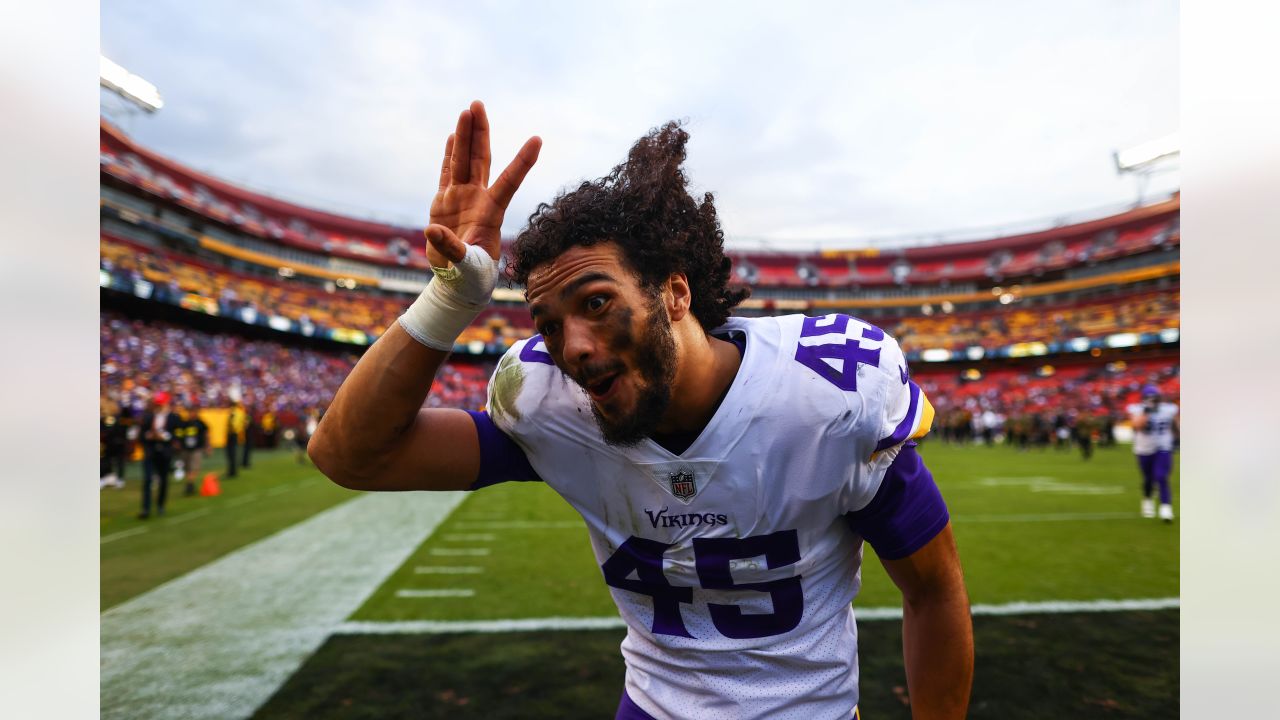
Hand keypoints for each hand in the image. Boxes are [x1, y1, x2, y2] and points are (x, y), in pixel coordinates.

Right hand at [426, 100, 540, 265]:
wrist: (459, 280)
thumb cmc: (472, 276)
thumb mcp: (467, 267)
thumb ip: (453, 249)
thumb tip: (432, 231)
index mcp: (491, 212)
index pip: (510, 181)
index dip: (523, 162)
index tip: (538, 140)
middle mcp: (478, 199)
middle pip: (481, 159)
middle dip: (479, 132)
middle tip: (478, 105)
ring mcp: (461, 198)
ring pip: (463, 160)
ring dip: (465, 135)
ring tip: (468, 110)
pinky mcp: (444, 202)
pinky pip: (447, 172)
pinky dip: (449, 154)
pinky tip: (452, 135)